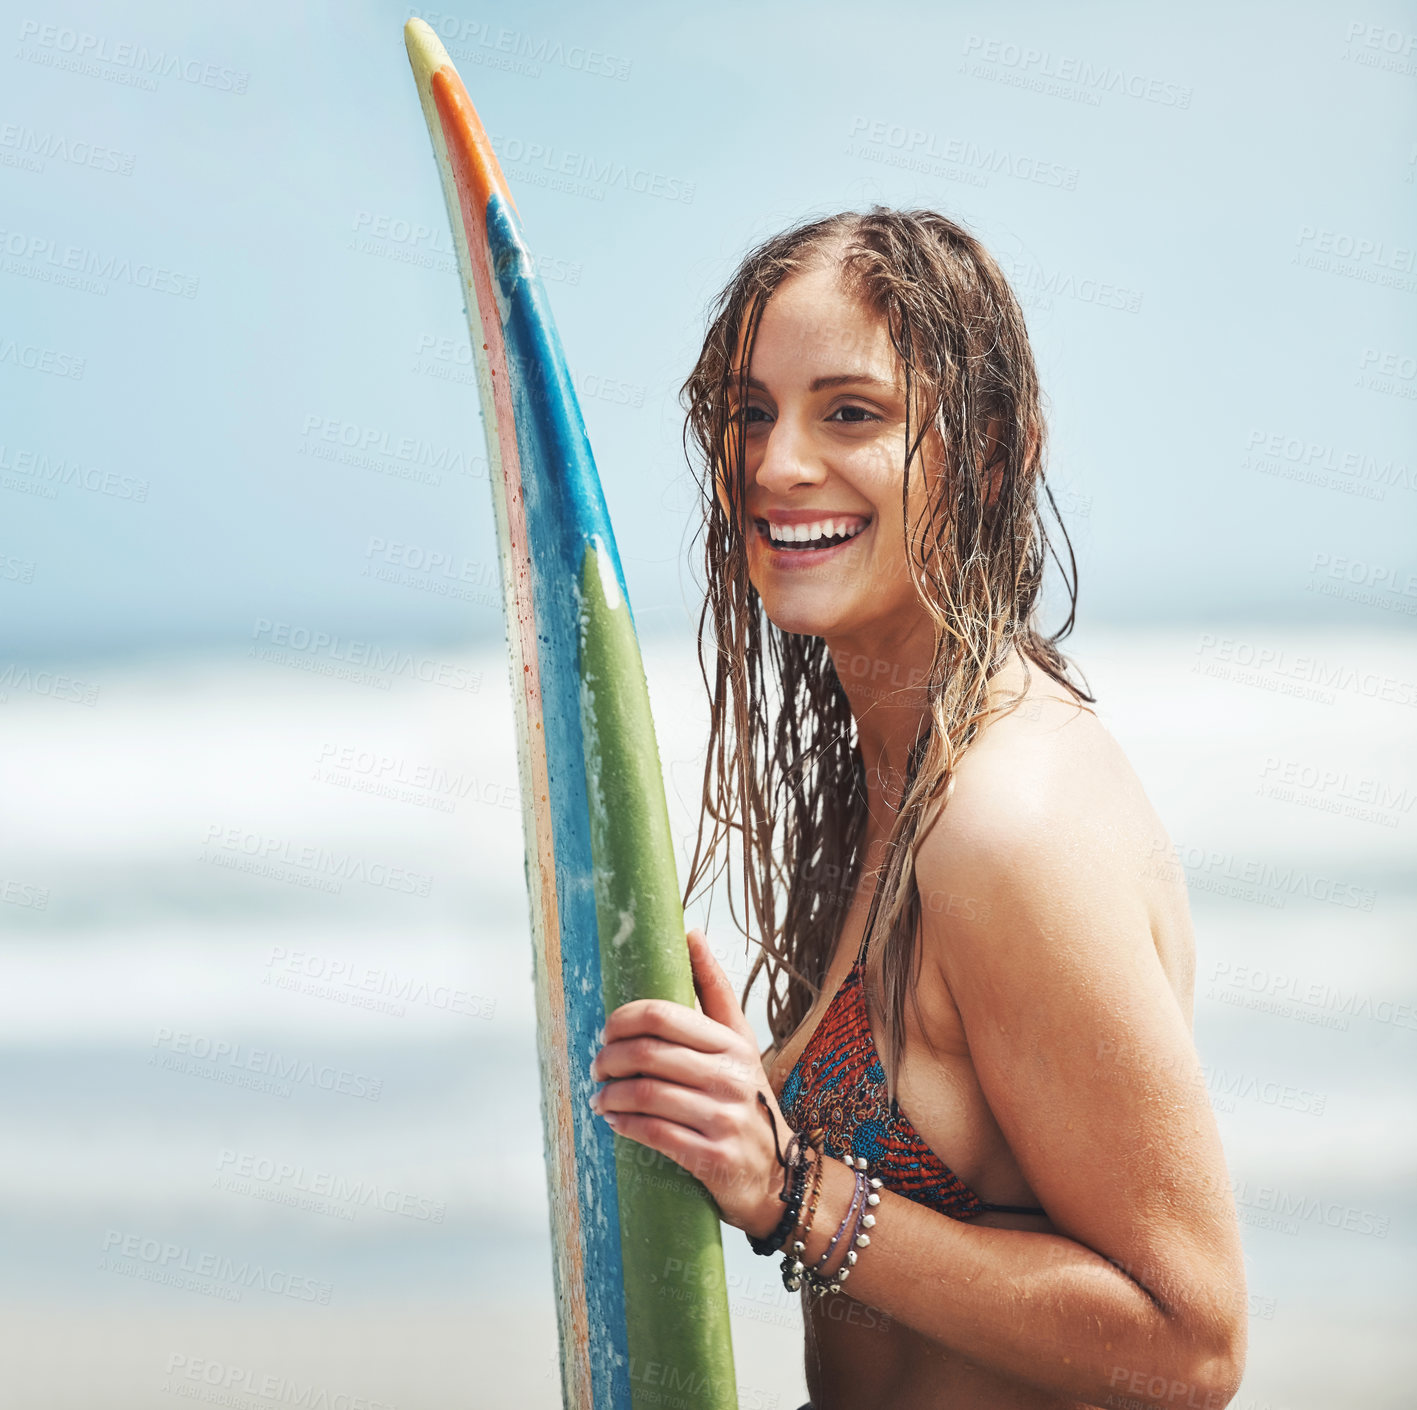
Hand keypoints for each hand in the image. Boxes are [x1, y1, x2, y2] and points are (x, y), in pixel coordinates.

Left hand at [589, 927, 792, 1238]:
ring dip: (611, 1094)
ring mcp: (723, 1117)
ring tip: (600, 1096)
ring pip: (646, 1094)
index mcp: (732, 1043)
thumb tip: (690, 932)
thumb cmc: (747, 1097)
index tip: (607, 1031)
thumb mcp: (739, 1040)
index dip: (622, 1020)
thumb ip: (713, 988)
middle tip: (597, 1066)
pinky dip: (624, 1124)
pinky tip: (614, 1120)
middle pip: (648, 1054)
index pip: (662, 1016)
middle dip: (609, 1058)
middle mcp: (731, 1076)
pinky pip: (653, 1133)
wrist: (778, 1174)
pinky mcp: (712, 1156)